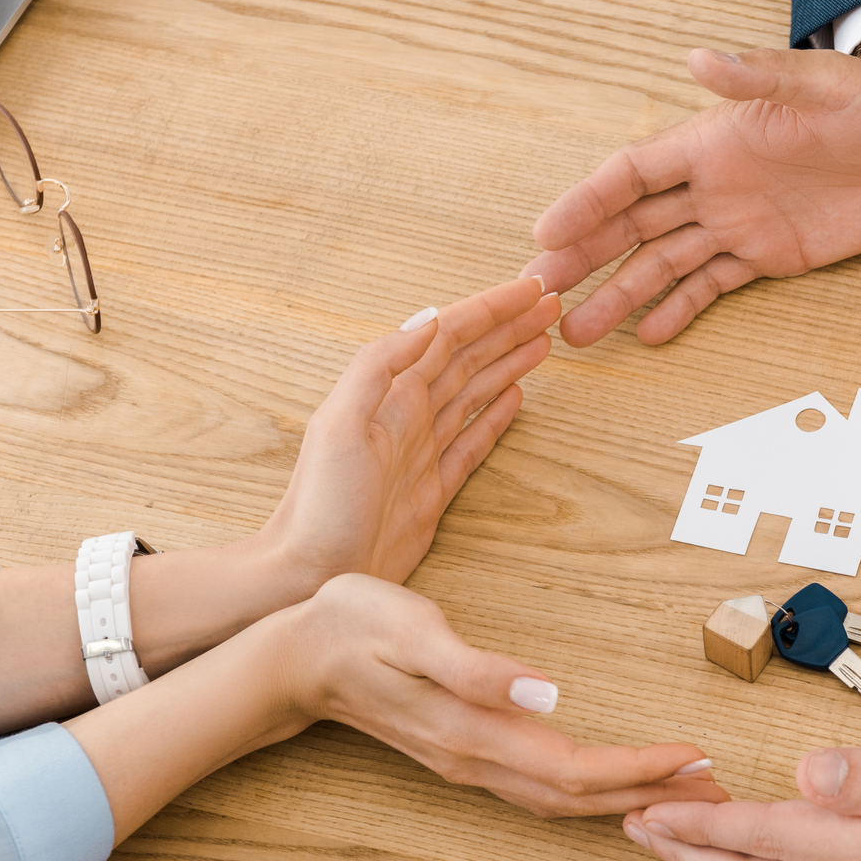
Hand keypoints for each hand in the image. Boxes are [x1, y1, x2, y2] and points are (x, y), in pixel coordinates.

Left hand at [258, 276, 559, 589]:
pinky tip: (515, 396)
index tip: (533, 289)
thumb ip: (378, 366)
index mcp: (390, 395)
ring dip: (508, 362)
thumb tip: (428, 320)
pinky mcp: (434, 490)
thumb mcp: (340, 424)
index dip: (493, 310)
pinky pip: (473, 441)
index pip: (450, 336)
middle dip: (509, 328)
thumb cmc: (319, 504)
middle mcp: (409, 416)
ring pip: (476, 392)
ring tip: (542, 342)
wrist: (309, 571)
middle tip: (551, 305)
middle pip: (470, 357)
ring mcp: (423, 452)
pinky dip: (495, 415)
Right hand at [291, 574, 730, 817]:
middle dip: (651, 794)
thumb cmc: (351, 627)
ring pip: (562, 798)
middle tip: (717, 789)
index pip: (575, 768)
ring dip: (625, 796)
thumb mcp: (414, 629)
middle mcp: (477, 761)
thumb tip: (546, 690)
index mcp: (474, 734)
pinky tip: (612, 782)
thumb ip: (478, 667)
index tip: (695, 757)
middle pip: (580, 796)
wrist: (292, 655)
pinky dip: (588, 791)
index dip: (639, 768)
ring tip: (683, 787)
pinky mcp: (466, 750)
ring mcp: (470, 762)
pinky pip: (541, 787)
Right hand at [524, 19, 860, 345]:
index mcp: (713, 141)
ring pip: (663, 263)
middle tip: (540, 291)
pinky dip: (680, 310)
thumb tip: (699, 59)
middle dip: (584, 257)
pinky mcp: (770, 255)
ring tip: (577, 332)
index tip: (545, 233)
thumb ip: (760, 76)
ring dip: (621, 295)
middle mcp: (714, 185)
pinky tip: (648, 337)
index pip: (631, 175)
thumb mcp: (820, 85)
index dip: (586, 202)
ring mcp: (739, 222)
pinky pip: (713, 286)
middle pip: (632, 224)